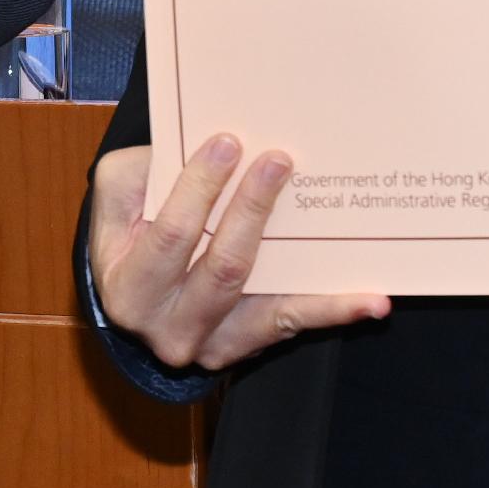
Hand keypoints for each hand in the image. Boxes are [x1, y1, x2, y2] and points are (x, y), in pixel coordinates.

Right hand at [88, 137, 388, 374]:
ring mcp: (210, 345)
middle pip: (223, 268)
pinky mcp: (245, 346)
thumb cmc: (129, 232)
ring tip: (343, 239)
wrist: (137, 293)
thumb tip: (206, 145)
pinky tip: (372, 301)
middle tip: (279, 161)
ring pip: (267, 308)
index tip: (228, 142)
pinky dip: (333, 312)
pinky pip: (292, 325)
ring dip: (312, 276)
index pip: (171, 234)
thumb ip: (147, 172)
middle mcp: (168, 328)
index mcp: (128, 287)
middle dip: (252, 209)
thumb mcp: (116, 196)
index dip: (199, 188)